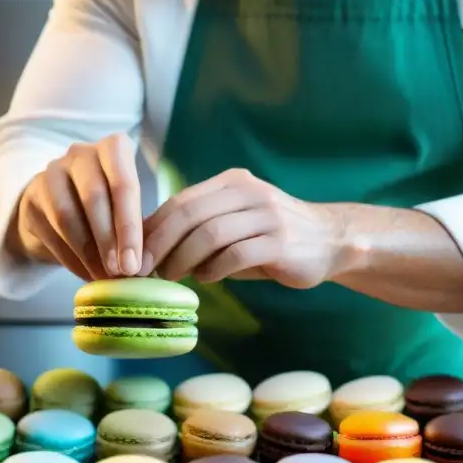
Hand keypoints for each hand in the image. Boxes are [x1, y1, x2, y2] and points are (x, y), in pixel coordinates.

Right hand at [12, 133, 143, 280]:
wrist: (59, 208)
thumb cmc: (106, 209)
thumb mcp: (127, 210)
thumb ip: (137, 229)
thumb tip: (146, 264)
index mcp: (113, 149)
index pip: (123, 183)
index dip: (129, 226)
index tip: (134, 263)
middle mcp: (80, 154)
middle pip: (94, 197)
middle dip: (109, 240)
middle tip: (119, 272)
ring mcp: (51, 174)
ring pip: (68, 215)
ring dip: (88, 252)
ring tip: (103, 276)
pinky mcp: (30, 199)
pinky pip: (51, 232)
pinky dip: (70, 258)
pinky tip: (85, 274)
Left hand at [141, 168, 345, 286]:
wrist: (331, 240)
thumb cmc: (269, 237)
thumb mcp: (233, 222)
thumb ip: (198, 228)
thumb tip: (148, 247)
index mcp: (231, 183)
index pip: (181, 201)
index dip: (152, 228)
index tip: (131, 252)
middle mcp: (248, 192)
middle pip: (190, 214)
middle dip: (160, 243)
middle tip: (141, 269)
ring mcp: (267, 215)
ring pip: (210, 234)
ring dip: (182, 259)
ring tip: (169, 277)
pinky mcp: (281, 242)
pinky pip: (236, 255)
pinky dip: (214, 269)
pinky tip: (205, 278)